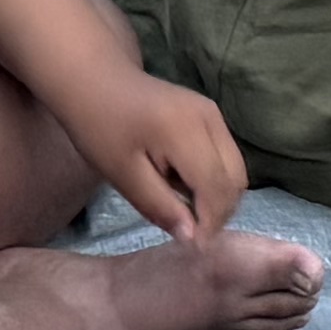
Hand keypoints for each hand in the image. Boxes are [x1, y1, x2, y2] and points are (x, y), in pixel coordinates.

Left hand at [69, 67, 247, 241]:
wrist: (95, 81)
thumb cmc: (100, 128)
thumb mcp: (122, 175)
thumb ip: (160, 206)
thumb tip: (193, 238)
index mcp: (185, 132)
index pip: (216, 187)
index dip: (211, 222)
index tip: (195, 248)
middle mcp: (210, 119)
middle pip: (235, 179)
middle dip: (219, 212)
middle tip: (190, 233)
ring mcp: (213, 113)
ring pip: (235, 169)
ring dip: (218, 196)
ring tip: (185, 209)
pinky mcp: (210, 114)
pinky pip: (226, 156)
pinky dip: (214, 179)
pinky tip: (184, 186)